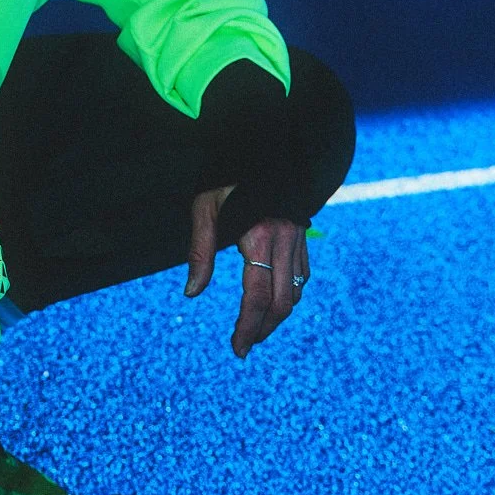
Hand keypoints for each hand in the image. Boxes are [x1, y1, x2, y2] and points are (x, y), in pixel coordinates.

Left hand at [184, 186, 310, 358]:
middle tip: (245, 346)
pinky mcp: (303, 232)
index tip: (238, 348)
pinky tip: (274, 300)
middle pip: (281, 302)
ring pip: (296, 291)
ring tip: (257, 329)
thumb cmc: (227, 176)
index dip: (248, 327)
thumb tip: (191, 293)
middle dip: (264, 329)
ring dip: (277, 315)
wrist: (263, 146)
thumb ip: (201, 251)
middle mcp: (284, 241)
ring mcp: (298, 237)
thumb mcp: (205, 208)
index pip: (256, 296)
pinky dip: (290, 294)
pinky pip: (303, 274)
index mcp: (258, 237)